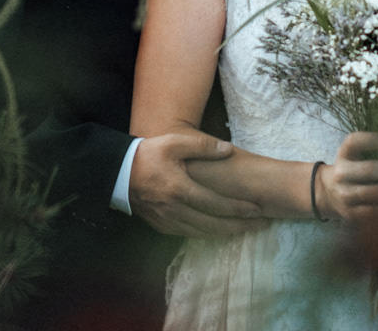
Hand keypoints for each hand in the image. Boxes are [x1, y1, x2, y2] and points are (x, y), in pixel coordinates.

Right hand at [129, 132, 264, 237]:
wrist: (116, 172)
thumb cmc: (147, 154)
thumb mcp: (174, 142)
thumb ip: (203, 145)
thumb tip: (229, 150)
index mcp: (180, 189)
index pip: (217, 204)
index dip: (239, 209)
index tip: (258, 209)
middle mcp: (175, 210)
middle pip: (214, 225)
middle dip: (239, 226)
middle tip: (261, 225)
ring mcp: (166, 220)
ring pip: (202, 233)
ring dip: (225, 233)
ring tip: (244, 230)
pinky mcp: (160, 225)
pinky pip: (188, 234)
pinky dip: (206, 234)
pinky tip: (216, 231)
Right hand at [314, 132, 377, 222]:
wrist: (330, 193)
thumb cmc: (355, 169)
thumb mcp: (357, 155)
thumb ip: (376, 149)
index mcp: (343, 154)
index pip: (355, 141)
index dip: (375, 140)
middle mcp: (340, 173)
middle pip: (370, 169)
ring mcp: (344, 195)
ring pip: (377, 192)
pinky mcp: (351, 213)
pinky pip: (377, 210)